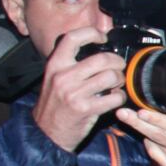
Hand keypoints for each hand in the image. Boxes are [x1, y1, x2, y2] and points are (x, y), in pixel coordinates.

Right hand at [32, 29, 125, 150]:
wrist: (45, 132)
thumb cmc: (53, 104)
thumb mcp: (53, 78)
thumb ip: (70, 64)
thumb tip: (97, 50)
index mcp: (55, 65)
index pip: (73, 38)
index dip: (91, 33)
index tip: (102, 37)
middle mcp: (63, 77)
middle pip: (102, 59)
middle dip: (117, 62)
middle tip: (118, 67)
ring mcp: (75, 93)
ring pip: (111, 77)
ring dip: (120, 80)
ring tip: (116, 84)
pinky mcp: (86, 109)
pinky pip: (114, 97)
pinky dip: (120, 97)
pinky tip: (115, 98)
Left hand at [116, 108, 165, 165]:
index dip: (158, 118)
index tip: (143, 111)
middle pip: (161, 134)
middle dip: (140, 122)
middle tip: (124, 113)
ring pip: (155, 143)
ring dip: (141, 130)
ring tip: (127, 117)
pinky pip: (155, 154)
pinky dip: (150, 144)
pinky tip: (149, 138)